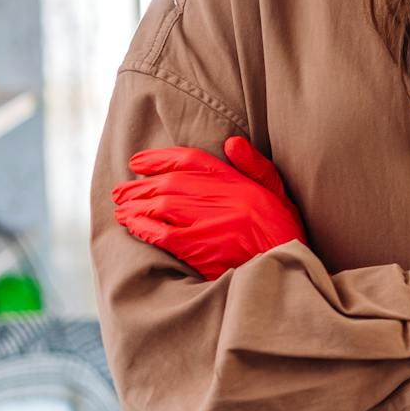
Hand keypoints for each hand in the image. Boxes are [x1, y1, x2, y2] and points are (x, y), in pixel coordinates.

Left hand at [112, 136, 305, 280]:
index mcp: (239, 183)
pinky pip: (163, 234)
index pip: (192, 160)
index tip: (137, 161)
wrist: (289, 268)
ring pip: (162, 206)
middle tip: (120, 190)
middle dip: (140, 186)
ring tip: (120, 209)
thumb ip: (255, 166)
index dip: (160, 158)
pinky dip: (143, 227)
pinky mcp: (201, 249)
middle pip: (170, 183)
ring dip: (136, 206)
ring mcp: (210, 223)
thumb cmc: (283, 232)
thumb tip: (231, 142)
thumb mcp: (278, 192)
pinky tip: (131, 226)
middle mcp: (223, 199)